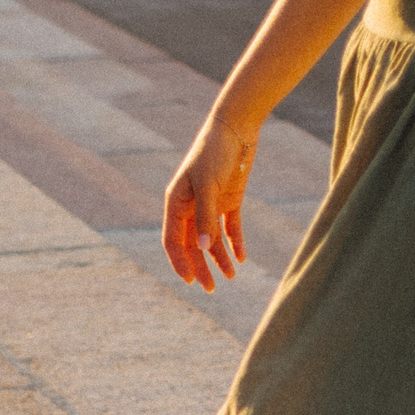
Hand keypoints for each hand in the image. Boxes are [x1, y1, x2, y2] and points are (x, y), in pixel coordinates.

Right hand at [162, 115, 256, 290]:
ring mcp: (210, 204)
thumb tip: (202, 249)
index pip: (173, 241)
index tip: (191, 281)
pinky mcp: (229, 199)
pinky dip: (234, 242)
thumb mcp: (209, 185)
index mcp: (176, 203)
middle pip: (192, 245)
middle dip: (201, 266)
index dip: (180, 262)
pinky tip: (241, 257)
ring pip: (211, 239)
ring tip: (231, 276)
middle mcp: (190, 207)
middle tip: (211, 288)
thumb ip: (206, 218)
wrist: (237, 127)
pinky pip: (230, 227)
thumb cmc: (215, 152)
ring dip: (220, 257)